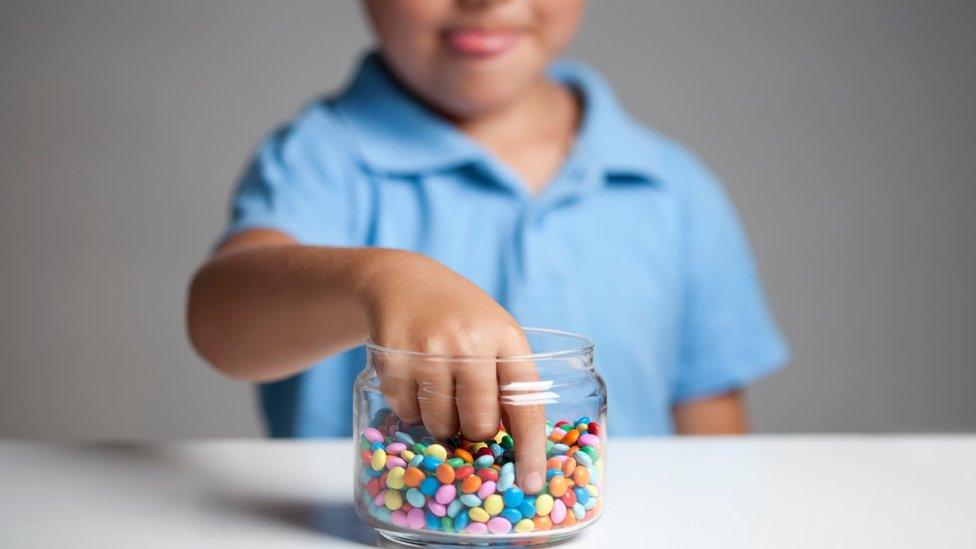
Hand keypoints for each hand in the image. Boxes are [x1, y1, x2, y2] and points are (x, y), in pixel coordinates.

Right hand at [360, 250, 546, 492]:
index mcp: (505, 338)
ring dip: (441, 420)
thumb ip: (507, 378)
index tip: (532, 484)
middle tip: (467, 409)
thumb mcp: (494, 333)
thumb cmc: (459, 315)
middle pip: (479, 424)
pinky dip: (412, 408)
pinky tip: (414, 378)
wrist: (403, 280)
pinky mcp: (393, 361)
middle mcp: (469, 343)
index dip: (531, 449)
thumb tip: (517, 445)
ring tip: (438, 387)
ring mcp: (428, 352)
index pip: (525, 404)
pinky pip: (407, 414)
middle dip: (475, 429)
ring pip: (441, 425)